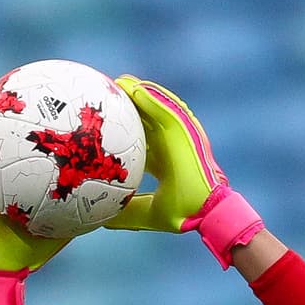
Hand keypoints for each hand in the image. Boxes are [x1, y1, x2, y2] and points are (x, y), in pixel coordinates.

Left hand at [105, 76, 262, 268]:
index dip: (127, 132)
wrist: (205, 211)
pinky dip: (152, 98)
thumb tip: (100, 221)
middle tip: (111, 94)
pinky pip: (167, 109)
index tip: (108, 126)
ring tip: (121, 83)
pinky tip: (134, 88)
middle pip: (150, 119)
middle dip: (133, 104)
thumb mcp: (146, 211)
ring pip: (158, 108)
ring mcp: (180, 136)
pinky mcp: (186, 131)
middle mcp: (172, 145)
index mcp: (164, 161)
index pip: (144, 140)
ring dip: (141, 93)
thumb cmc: (183, 212)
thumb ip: (126, 212)